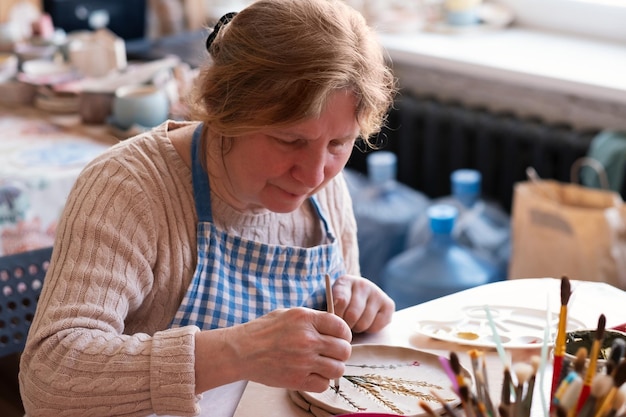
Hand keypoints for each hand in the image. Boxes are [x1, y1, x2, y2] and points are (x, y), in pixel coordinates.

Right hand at [223, 307, 351, 392]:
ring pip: (338, 369)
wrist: (241, 351)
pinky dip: (321, 381)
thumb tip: (334, 327)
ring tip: (323, 365)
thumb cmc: (263, 331)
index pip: (341, 327)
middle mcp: (308, 339)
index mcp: (306, 319)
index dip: (344, 334)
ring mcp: (304, 361)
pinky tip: (312, 374)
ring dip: (333, 368)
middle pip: (344, 350)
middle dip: (341, 352)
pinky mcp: (297, 380)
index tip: (339, 338)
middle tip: (332, 353)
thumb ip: (313, 319)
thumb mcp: (289, 314)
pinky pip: (324, 384)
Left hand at [331, 274, 394, 333]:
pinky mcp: (389, 304)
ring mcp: (377, 293)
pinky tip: (367, 322)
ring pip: (364, 323)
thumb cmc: (342, 305)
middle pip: (352, 315)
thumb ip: (331, 310)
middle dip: (346, 325)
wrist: (360, 300)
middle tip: (345, 325)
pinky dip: (370, 329)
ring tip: (355, 323)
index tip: (334, 321)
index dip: (336, 317)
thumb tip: (334, 323)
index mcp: (345, 281)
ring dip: (357, 328)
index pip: (340, 302)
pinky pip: (376, 326)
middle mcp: (363, 284)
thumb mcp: (331, 303)